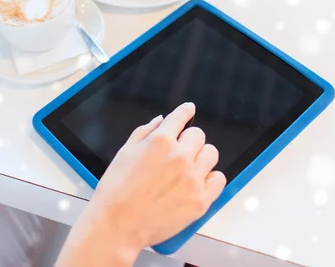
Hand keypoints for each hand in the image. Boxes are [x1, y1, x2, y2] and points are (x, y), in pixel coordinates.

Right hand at [57, 103, 225, 266]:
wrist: (117, 225)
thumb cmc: (115, 191)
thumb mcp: (124, 153)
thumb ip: (144, 132)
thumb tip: (161, 121)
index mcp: (160, 141)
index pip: (181, 117)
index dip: (185, 112)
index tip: (189, 110)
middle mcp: (180, 156)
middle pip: (198, 135)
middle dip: (187, 140)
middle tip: (178, 151)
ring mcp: (193, 179)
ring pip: (211, 153)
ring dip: (200, 157)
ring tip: (187, 168)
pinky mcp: (201, 200)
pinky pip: (219, 179)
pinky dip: (209, 178)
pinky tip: (196, 182)